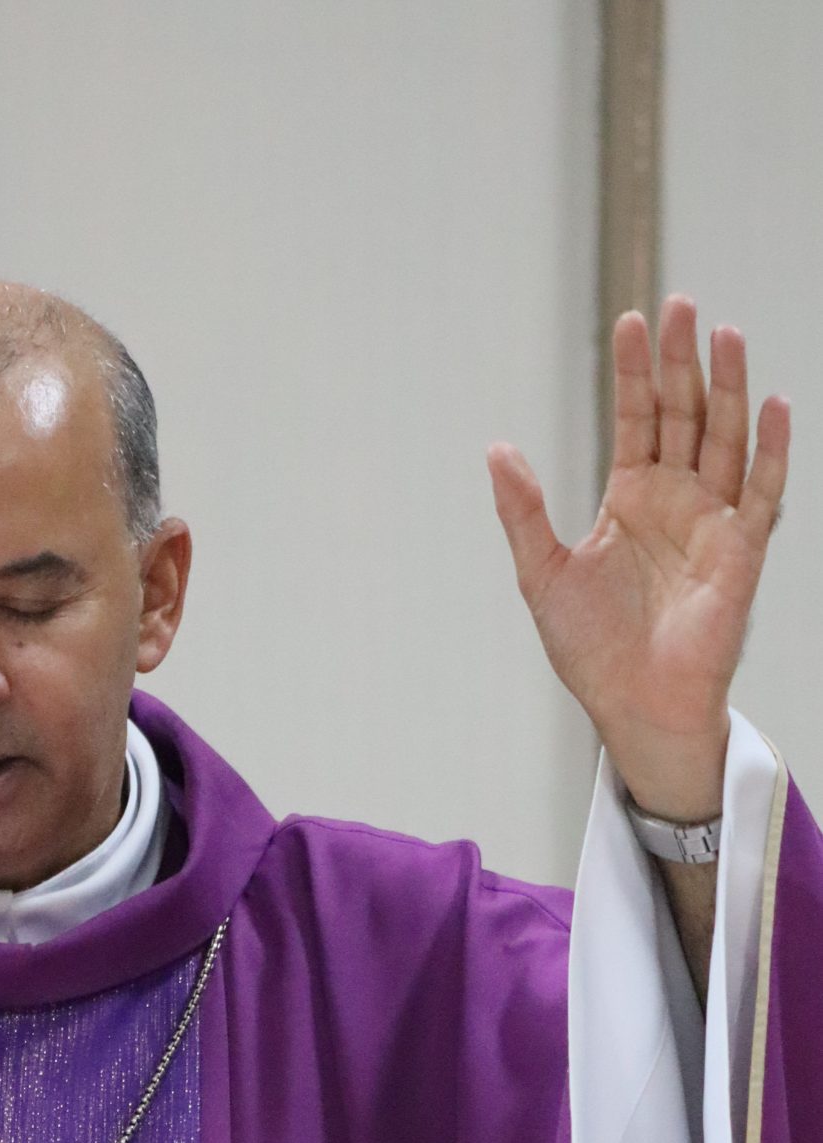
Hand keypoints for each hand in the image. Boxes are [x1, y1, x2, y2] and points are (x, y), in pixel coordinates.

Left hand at [488, 295, 788, 819]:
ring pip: (726, 439)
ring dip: (727, 388)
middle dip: (682, 361)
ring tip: (723, 334)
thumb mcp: (542, 574)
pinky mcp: (742, 554)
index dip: (635, 371)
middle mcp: (678, 499)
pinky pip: (763, 494)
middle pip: (686, 413)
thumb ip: (524, 512)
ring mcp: (714, 522)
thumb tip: (497, 450)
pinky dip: (771, 452)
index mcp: (633, 497)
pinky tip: (773, 406)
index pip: (638, 418)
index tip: (631, 320)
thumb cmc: (592, 651)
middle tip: (679, 305)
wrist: (630, 708)